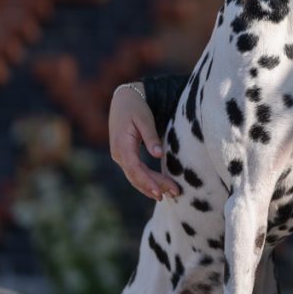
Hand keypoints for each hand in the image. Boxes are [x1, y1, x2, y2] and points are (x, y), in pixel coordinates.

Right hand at [108, 83, 181, 201]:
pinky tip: (158, 187)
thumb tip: (158, 154)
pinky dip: (146, 180)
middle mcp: (118, 153)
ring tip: (169, 195)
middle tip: (174, 193)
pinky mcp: (125, 155)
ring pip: (135, 176)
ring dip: (151, 186)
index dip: (147, 181)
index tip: (160, 191)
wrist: (124, 99)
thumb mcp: (144, 119)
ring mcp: (120, 156)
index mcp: (121, 145)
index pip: (135, 169)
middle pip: (136, 176)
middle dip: (154, 186)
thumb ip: (151, 136)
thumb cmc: (135, 107)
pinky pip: (135, 172)